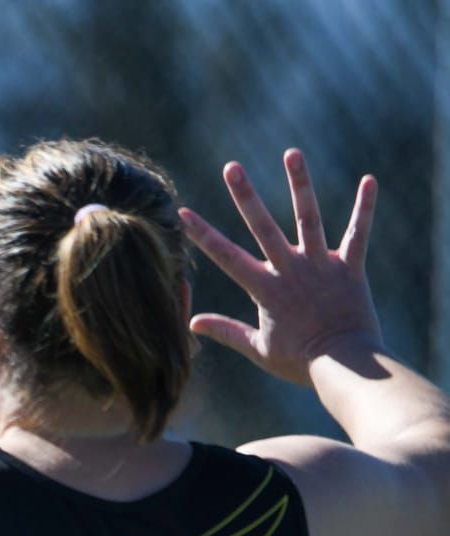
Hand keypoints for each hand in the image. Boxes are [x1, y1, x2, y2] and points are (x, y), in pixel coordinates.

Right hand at [184, 149, 381, 386]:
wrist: (345, 365)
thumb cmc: (299, 362)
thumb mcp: (256, 348)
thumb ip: (225, 330)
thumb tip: (191, 322)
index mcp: (265, 289)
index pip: (226, 256)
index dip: (202, 234)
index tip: (183, 212)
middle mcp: (290, 271)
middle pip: (263, 227)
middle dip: (245, 196)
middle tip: (231, 167)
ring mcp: (321, 266)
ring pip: (308, 218)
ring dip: (299, 185)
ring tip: (291, 153)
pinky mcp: (350, 268)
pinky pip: (359, 233)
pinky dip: (365, 207)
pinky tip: (369, 179)